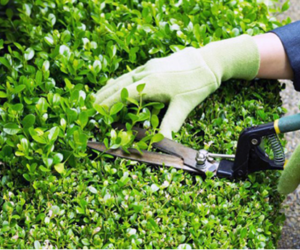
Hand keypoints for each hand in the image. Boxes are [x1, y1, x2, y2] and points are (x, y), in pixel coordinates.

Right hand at [94, 35, 259, 137]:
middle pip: (119, 85)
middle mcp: (146, 73)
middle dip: (103, 96)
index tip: (97, 112)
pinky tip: (118, 85)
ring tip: (97, 96)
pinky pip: (130, 73)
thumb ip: (171, 123)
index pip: (124, 95)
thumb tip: (161, 142)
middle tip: (90, 106)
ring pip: (123, 78)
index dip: (109, 104)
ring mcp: (149, 66)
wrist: (209, 60)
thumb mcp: (184, 105)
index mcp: (152, 83)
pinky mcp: (153, 64)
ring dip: (109, 87)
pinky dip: (120, 81)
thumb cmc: (198, 83)